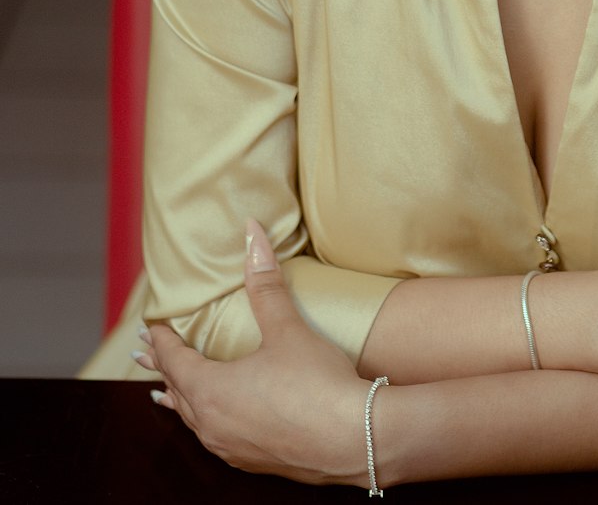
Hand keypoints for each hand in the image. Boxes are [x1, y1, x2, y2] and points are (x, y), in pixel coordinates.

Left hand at [135, 219, 369, 483]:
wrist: (355, 439)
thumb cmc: (317, 384)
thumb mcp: (287, 329)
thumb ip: (265, 283)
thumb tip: (252, 233)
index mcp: (211, 391)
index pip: (174, 360)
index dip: (162, 339)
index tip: (151, 325)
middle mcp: (212, 424)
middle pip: (177, 391)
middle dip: (162, 368)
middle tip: (145, 354)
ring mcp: (232, 447)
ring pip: (193, 420)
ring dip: (180, 398)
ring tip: (167, 393)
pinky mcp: (254, 460)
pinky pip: (214, 438)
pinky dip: (204, 421)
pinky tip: (216, 422)